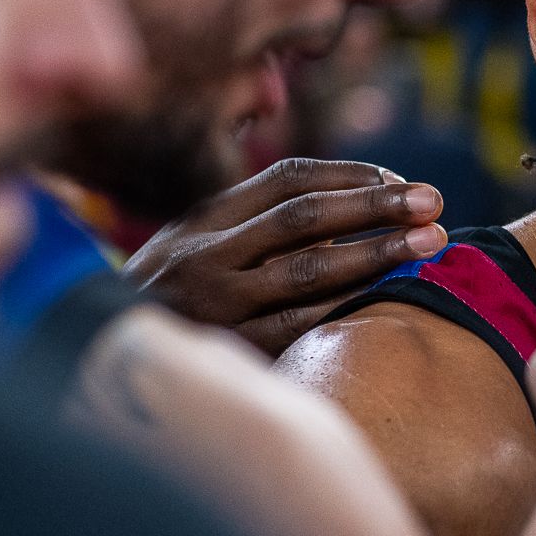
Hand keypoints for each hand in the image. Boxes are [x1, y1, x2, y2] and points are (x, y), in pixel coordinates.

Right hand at [121, 157, 445, 354]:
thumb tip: (356, 201)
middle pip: (305, 217)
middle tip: (434, 201)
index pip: (289, 179)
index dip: (352, 176)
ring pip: (309, 270)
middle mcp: (207, 253)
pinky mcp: (230, 350)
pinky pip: (300, 326)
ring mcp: (217, 303)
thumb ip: (254, 222)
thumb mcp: (192, 246)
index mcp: (204, 217)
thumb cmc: (168, 300)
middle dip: (376, 205)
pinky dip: (348, 308)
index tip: (402, 179)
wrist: (102, 359)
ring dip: (376, 254)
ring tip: (429, 244)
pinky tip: (391, 299)